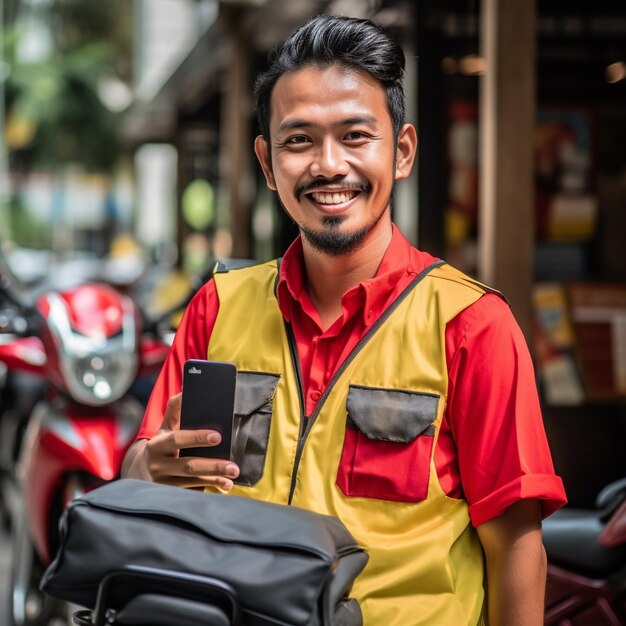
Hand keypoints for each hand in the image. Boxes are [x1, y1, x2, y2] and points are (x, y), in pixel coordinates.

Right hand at [122, 393, 239, 489]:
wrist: (140, 471)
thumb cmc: (161, 443)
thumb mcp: (165, 426)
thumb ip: (176, 408)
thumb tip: (188, 388)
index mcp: (157, 444)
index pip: (178, 439)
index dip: (197, 437)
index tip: (218, 436)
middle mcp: (158, 464)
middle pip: (188, 466)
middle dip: (212, 465)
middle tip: (233, 464)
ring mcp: (162, 481)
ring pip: (192, 480)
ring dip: (215, 477)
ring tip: (234, 472)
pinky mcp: (168, 493)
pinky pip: (192, 490)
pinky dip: (211, 486)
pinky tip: (226, 484)